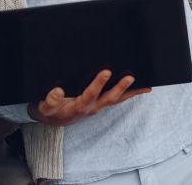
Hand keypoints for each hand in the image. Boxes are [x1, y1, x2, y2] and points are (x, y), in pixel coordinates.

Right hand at [27, 70, 150, 126]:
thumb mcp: (45, 107)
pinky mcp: (99, 103)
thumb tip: (58, 91)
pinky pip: (116, 98)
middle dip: (121, 88)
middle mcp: (92, 107)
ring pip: (116, 99)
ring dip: (131, 93)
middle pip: (109, 99)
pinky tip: (138, 86)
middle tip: (131, 77)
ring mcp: (97, 106)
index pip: (90, 95)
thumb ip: (51, 100)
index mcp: (78, 107)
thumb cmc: (50, 110)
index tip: (105, 72)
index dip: (98, 84)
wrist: (53, 119)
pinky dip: (128, 93)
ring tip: (146, 86)